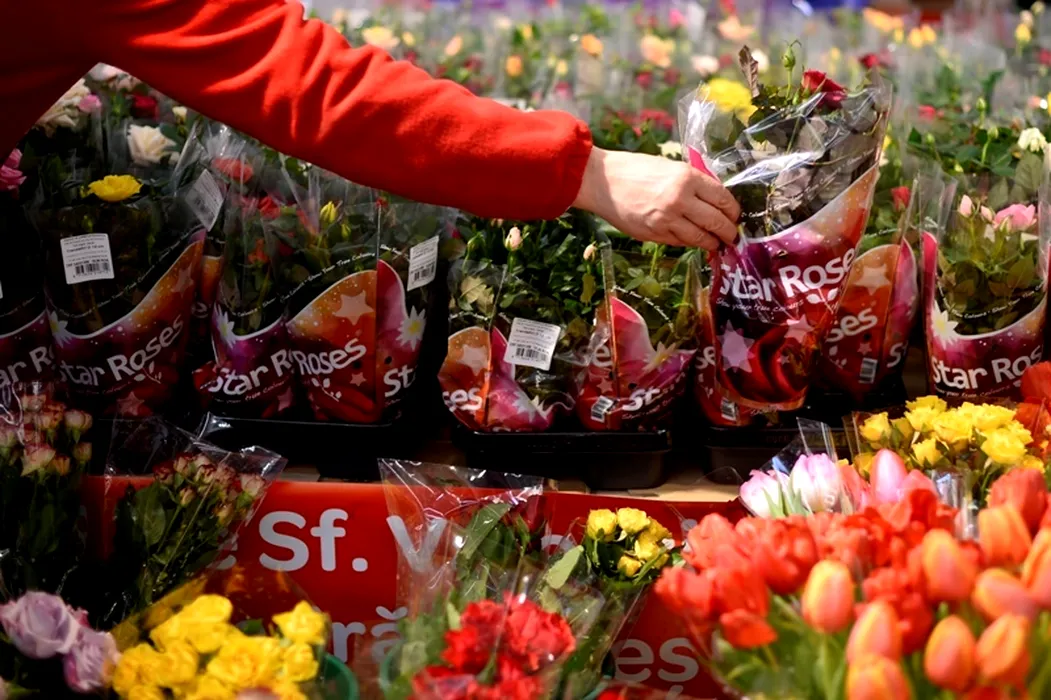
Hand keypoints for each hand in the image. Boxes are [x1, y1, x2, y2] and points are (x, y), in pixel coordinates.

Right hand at [572, 148, 739, 249]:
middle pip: (717, 222)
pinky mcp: (654, 234)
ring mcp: (667, 220)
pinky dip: (690, 242)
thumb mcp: (670, 167)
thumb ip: (693, 183)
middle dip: (729, 232)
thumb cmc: (636, 169)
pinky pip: (681, 242)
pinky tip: (693, 240)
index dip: (733, 211)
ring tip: (716, 243)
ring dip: (712, 243)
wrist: (603, 182)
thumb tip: (715, 201)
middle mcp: (680, 199)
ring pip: (701, 238)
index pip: (723, 199)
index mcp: (688, 178)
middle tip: (733, 236)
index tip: (735, 216)